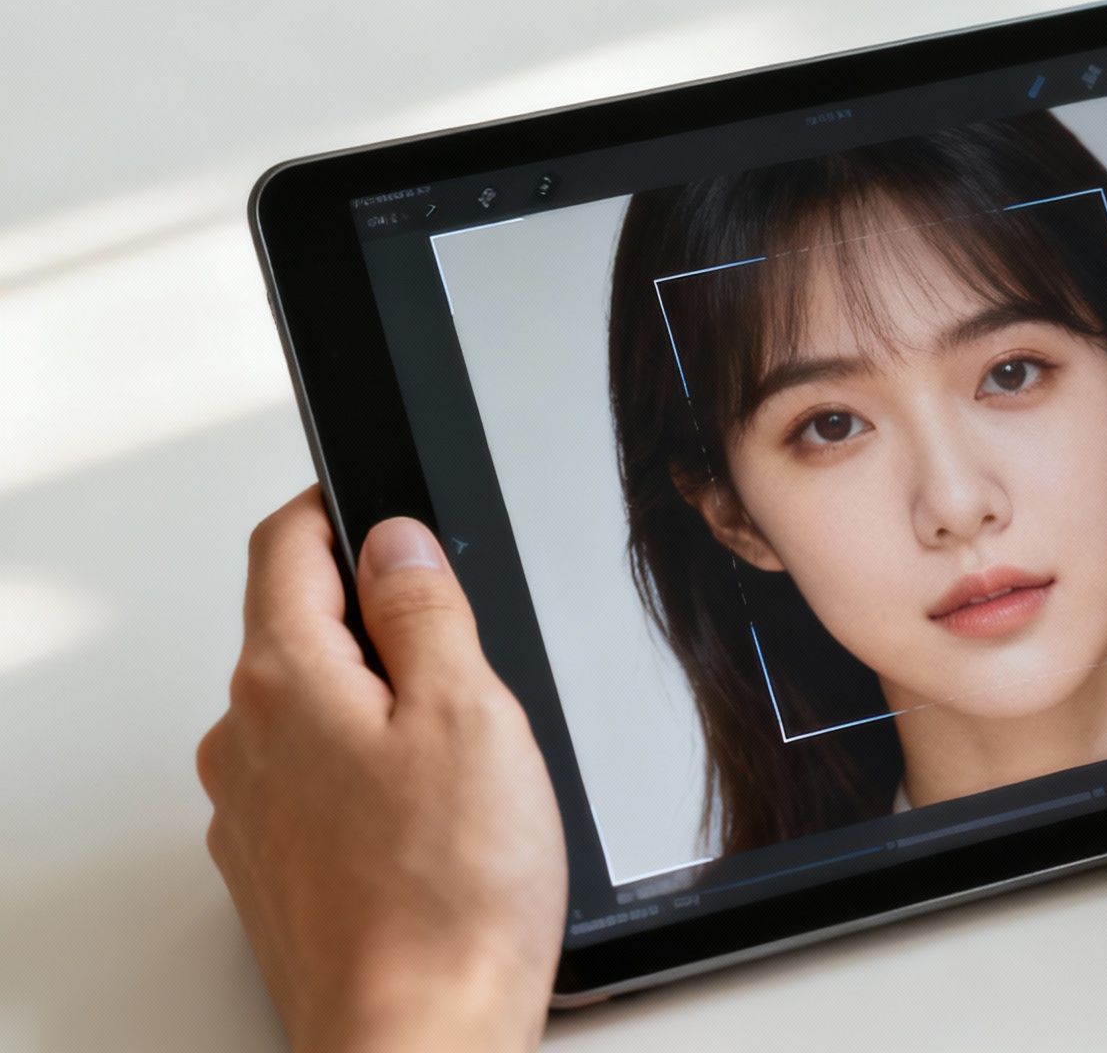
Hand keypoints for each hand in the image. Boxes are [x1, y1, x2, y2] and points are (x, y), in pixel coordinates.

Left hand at [198, 489, 565, 1052]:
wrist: (418, 1037)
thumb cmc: (447, 894)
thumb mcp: (469, 710)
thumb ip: (425, 608)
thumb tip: (397, 541)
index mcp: (284, 681)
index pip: (284, 544)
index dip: (338, 505)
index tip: (379, 501)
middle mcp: (244, 742)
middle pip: (298, 628)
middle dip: (377, 618)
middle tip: (466, 652)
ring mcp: (252, 813)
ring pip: (312, 712)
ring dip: (377, 706)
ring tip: (464, 761)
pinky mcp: (275, 872)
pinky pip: (317, 785)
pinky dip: (370, 777)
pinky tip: (437, 822)